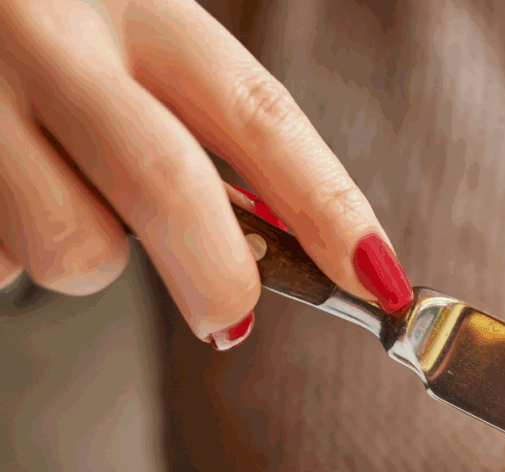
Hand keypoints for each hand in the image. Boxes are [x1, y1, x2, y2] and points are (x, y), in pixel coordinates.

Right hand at [0, 0, 411, 347]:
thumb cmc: (47, 31)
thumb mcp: (133, 44)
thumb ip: (199, 130)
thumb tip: (289, 248)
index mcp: (140, 10)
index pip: (260, 116)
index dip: (329, 206)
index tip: (377, 277)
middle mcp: (56, 38)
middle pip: (165, 184)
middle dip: (217, 275)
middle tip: (229, 317)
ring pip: (70, 245)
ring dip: (88, 260)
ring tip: (61, 201)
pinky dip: (11, 251)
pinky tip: (3, 189)